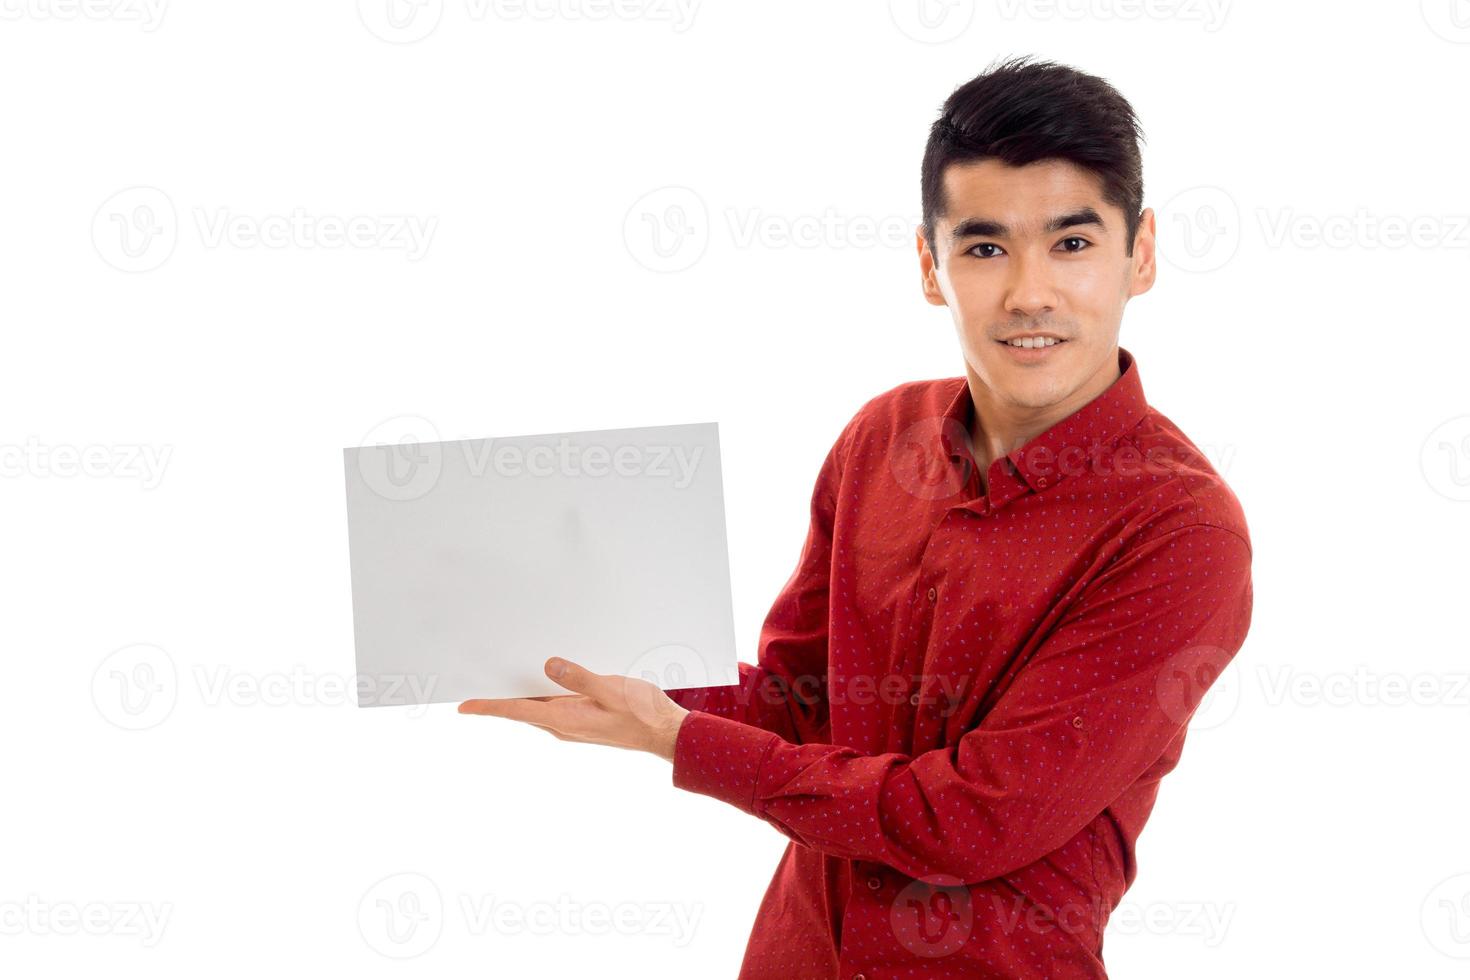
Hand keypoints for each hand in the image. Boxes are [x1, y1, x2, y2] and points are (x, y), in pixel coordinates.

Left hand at [457, 657, 690, 762]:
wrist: (664, 733)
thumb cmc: (642, 714)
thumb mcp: (611, 689)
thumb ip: (579, 677)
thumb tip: (549, 665)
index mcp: (565, 719)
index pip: (517, 711)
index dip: (488, 706)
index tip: (464, 705)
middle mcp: (563, 725)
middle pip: (522, 710)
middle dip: (499, 697)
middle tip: (477, 682)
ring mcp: (572, 724)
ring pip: (537, 708)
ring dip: (521, 694)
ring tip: (503, 676)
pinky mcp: (582, 720)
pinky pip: (553, 706)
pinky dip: (541, 693)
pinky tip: (544, 678)